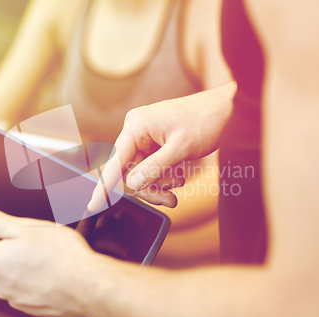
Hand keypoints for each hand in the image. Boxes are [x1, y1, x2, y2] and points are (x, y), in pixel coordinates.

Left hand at [0, 201, 96, 316]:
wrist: (87, 285)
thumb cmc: (60, 254)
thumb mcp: (23, 227)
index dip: (0, 223)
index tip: (18, 223)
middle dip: (15, 242)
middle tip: (40, 237)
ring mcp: (14, 297)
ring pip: (15, 269)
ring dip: (27, 260)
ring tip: (50, 255)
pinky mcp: (31, 305)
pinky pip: (28, 284)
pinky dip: (38, 276)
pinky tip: (54, 270)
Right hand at [88, 84, 234, 211]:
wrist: (224, 109)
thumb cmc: (204, 120)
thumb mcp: (181, 148)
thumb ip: (154, 168)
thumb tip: (132, 185)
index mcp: (136, 126)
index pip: (115, 161)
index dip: (105, 186)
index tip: (94, 205)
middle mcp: (135, 130)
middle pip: (129, 171)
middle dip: (149, 187)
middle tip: (170, 200)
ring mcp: (144, 136)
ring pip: (140, 172)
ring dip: (159, 183)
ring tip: (179, 183)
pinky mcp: (153, 142)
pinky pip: (150, 166)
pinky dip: (163, 176)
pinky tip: (178, 175)